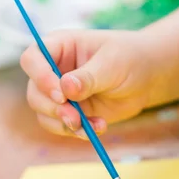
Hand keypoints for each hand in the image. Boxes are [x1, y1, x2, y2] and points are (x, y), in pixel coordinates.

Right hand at [20, 29, 178, 138]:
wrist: (146, 77)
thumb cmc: (129, 58)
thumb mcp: (112, 63)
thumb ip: (88, 77)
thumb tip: (66, 88)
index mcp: (59, 47)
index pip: (32, 59)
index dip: (40, 77)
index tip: (61, 95)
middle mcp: (53, 70)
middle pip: (34, 92)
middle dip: (53, 108)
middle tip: (75, 118)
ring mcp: (59, 93)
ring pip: (43, 113)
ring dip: (64, 124)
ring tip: (90, 126)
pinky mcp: (69, 112)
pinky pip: (61, 126)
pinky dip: (77, 132)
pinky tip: (99, 127)